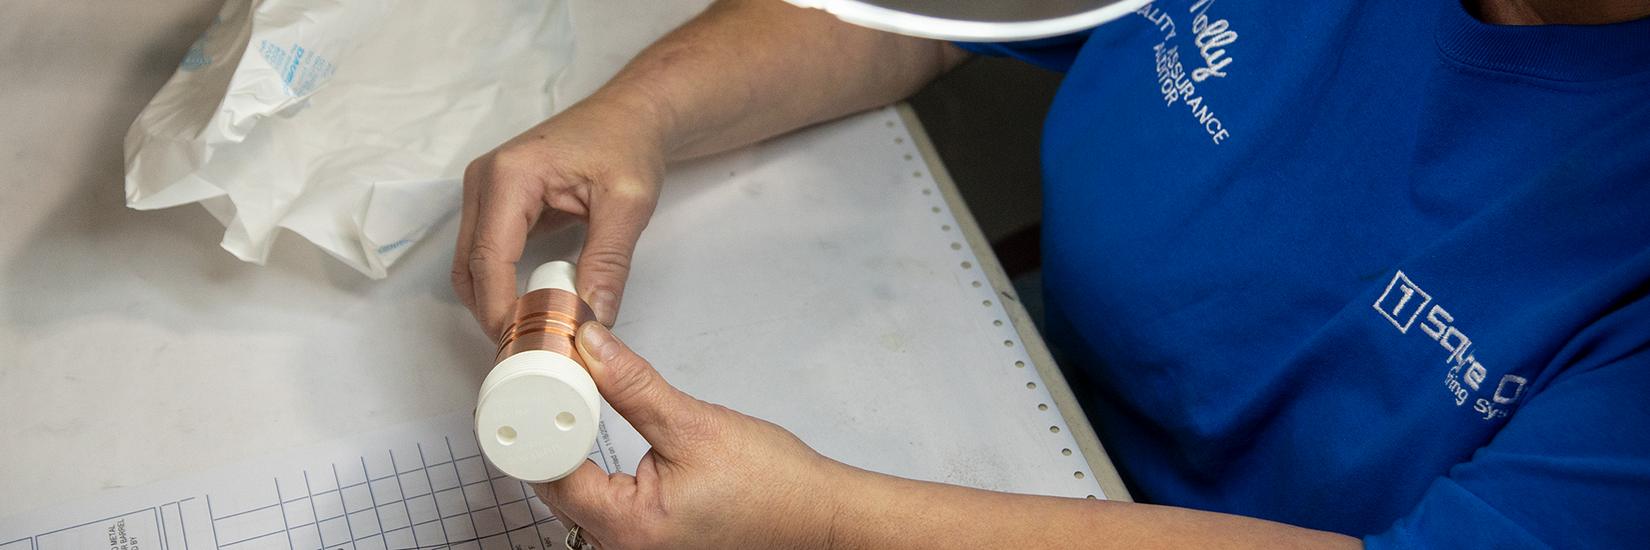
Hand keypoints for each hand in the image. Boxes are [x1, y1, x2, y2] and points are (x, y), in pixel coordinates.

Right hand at [452, 97, 666, 337]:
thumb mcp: (629, 204)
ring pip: (471, 264)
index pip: (489, 257)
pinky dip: (502, 283)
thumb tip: (592, 319)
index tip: (524, 344)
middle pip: (470, 265)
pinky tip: (533, 306)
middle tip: (530, 349)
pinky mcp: (495, 201)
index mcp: (510, 175)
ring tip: (534, 332)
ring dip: (495, 301)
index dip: (500, 308)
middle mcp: (484, 180)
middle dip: (494, 311)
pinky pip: (486, 253)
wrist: (632, 115)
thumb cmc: (629, 145)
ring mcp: (485, 190)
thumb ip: (609, 262)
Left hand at [533, 322, 849, 548]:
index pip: (551, 472)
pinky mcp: (647, 542)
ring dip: (570, 454)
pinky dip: (592, 473)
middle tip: (558, 385)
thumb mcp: (695, 423)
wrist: (816, 515)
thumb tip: (591, 349)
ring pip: (575, 498)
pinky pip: (599, 508)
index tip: (543, 383)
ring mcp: (634, 549)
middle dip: (552, 435)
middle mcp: (623, 548)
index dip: (541, 422)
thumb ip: (633, 386)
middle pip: (556, 488)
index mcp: (629, 526)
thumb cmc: (774, 487)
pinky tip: (598, 444)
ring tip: (577, 406)